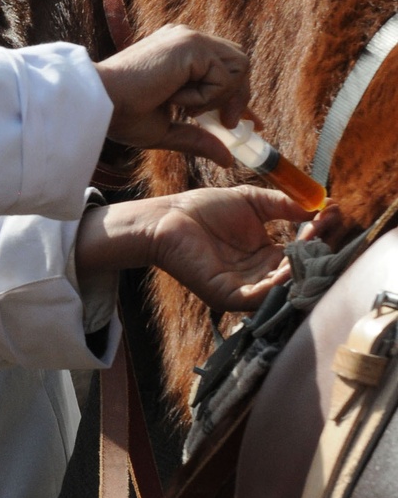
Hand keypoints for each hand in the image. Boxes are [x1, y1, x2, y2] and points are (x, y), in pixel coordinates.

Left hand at [76, 185, 313, 311]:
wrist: (166, 218)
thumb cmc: (203, 209)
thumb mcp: (251, 202)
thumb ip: (283, 205)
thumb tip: (319, 207)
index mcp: (265, 255)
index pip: (300, 251)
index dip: (317, 234)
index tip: (331, 214)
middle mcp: (259, 276)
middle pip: (297, 272)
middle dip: (314, 252)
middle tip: (324, 230)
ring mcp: (244, 288)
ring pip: (282, 287)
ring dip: (299, 269)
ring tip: (311, 246)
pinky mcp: (228, 296)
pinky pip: (259, 296)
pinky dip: (276, 283)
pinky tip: (287, 264)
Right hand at [94, 24, 248, 164]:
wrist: (100, 102)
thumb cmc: (122, 114)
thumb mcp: (167, 130)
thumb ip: (199, 138)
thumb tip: (228, 159)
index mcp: (179, 53)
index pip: (225, 69)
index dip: (240, 96)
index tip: (250, 124)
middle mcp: (186, 39)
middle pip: (240, 63)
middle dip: (239, 97)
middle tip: (224, 124)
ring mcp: (189, 38)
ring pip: (239, 67)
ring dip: (219, 96)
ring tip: (185, 108)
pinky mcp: (190, 44)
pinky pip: (222, 77)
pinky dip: (205, 97)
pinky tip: (174, 98)